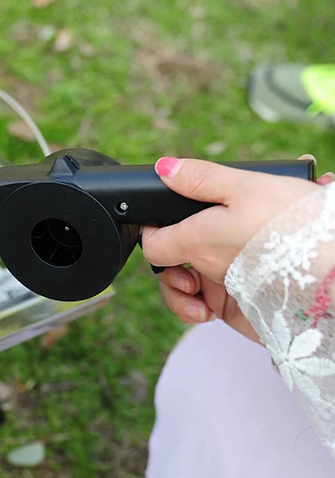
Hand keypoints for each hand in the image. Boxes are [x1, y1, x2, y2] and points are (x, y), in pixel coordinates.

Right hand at [141, 155, 328, 342]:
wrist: (323, 284)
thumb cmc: (286, 233)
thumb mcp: (238, 195)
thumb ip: (194, 185)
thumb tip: (164, 165)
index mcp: (219, 212)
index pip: (172, 220)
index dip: (159, 232)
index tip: (164, 245)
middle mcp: (218, 242)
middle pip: (170, 253)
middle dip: (167, 267)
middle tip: (186, 278)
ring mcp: (222, 273)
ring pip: (176, 282)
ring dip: (175, 291)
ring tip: (194, 299)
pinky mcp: (227, 302)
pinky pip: (191, 307)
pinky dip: (188, 310)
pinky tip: (202, 312)